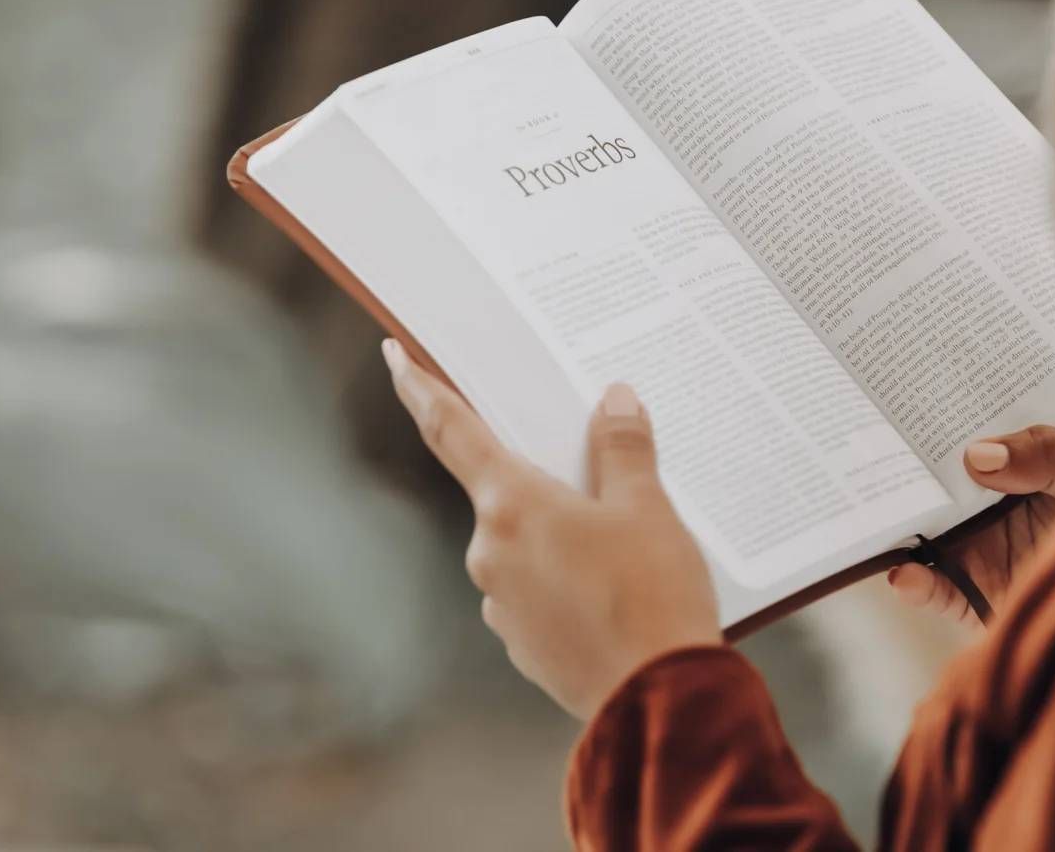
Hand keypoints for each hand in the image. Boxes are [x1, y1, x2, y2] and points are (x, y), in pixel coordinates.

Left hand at [382, 340, 720, 717]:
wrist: (659, 698)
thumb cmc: (653, 597)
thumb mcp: (649, 508)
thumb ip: (623, 449)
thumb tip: (613, 400)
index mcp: (512, 505)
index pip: (451, 430)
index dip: (420, 388)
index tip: (394, 357)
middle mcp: (490, 552)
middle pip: (504, 491)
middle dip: (541, 480)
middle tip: (594, 476)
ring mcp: (500, 602)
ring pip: (524, 545)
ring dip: (559, 536)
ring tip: (624, 548)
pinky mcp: (521, 642)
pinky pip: (536, 591)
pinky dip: (566, 580)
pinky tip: (614, 591)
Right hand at [887, 426, 1054, 626]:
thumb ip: (1046, 455)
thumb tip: (977, 455)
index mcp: (1013, 463)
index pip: (963, 438)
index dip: (929, 422)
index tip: (896, 407)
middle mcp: (988, 504)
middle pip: (932, 487)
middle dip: (897, 475)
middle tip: (865, 460)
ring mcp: (981, 548)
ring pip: (924, 537)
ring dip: (896, 530)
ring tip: (875, 523)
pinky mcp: (979, 594)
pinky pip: (941, 591)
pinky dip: (919, 585)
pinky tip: (905, 576)